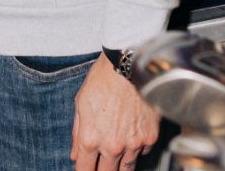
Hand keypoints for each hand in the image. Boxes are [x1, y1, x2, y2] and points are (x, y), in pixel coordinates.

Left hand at [71, 53, 158, 169]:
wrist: (129, 65)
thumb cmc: (102, 79)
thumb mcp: (80, 103)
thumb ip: (76, 133)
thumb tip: (75, 154)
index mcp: (91, 139)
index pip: (85, 170)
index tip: (85, 169)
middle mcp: (112, 146)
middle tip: (101, 164)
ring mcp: (133, 144)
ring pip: (127, 169)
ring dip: (120, 164)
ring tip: (116, 153)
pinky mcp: (150, 138)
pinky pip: (142, 152)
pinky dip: (136, 148)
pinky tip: (131, 135)